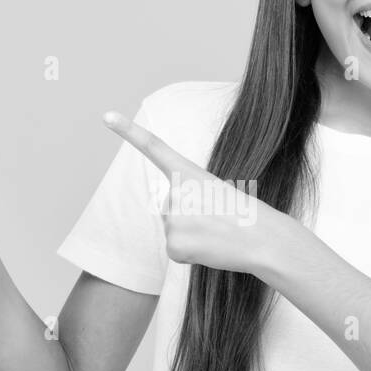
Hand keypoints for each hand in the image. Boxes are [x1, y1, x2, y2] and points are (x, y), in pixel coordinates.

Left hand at [102, 110, 289, 277]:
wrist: (264, 239)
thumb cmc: (246, 216)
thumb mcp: (216, 194)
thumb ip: (189, 201)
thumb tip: (175, 225)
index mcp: (189, 172)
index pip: (154, 147)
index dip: (128, 131)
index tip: (106, 116)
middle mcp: (176, 191)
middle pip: (169, 208)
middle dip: (189, 218)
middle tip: (218, 220)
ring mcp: (173, 217)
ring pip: (172, 230)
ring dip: (192, 237)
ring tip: (217, 235)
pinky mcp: (173, 243)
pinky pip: (175, 250)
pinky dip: (191, 254)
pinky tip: (210, 248)